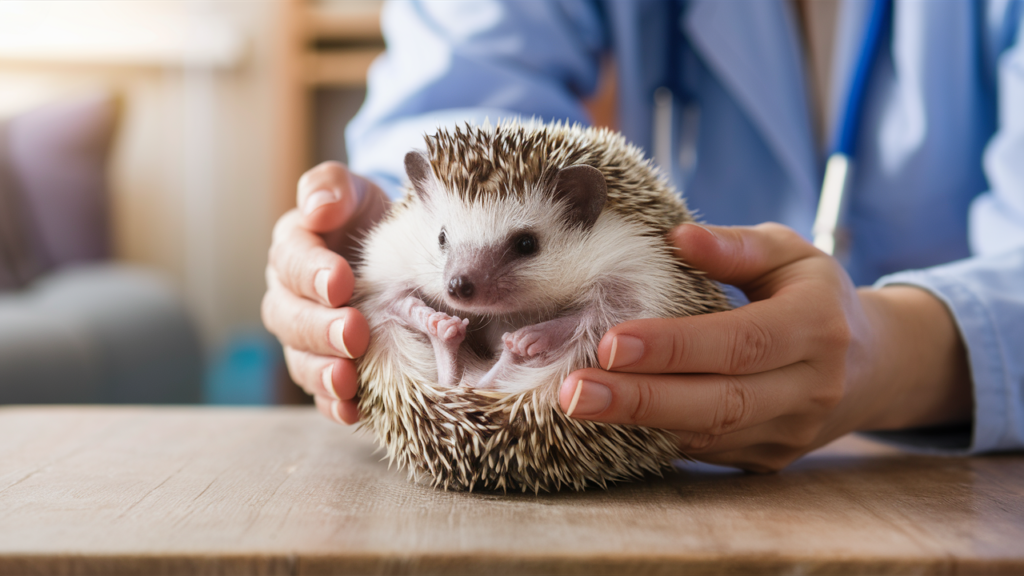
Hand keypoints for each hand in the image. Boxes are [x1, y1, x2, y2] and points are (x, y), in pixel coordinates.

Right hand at [262, 162, 388, 423]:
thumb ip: (332, 187)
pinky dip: (333, 404)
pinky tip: (351, 411)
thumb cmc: (370, 218)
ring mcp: (306, 337)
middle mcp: (290, 297)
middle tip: (353, 332)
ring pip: (300, 359)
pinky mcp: (328, 366)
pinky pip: (322, 391)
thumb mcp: (356, 191)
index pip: (291, 261)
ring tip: (347, 379)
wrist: (395, 251)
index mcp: (292, 250)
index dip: (313, 273)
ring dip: (322, 371)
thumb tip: (316, 207)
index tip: (342, 281)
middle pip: (289, 317)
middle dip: (320, 327)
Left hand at [559, 223, 971, 471]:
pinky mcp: (768, 459)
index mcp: (817, 327)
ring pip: (708, 434)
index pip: (740, 342)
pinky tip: (608, 423)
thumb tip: (678, 237)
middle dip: (640, 400)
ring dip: (638, 423)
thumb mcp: (790, 254)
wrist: (870, 367)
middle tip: (574, 393)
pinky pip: (706, 450)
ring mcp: (790, 432)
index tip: (612, 343)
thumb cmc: (813, 296)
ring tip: (577, 406)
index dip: (675, 347)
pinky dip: (654, 438)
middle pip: (720, 401)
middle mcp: (810, 388)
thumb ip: (736, 246)